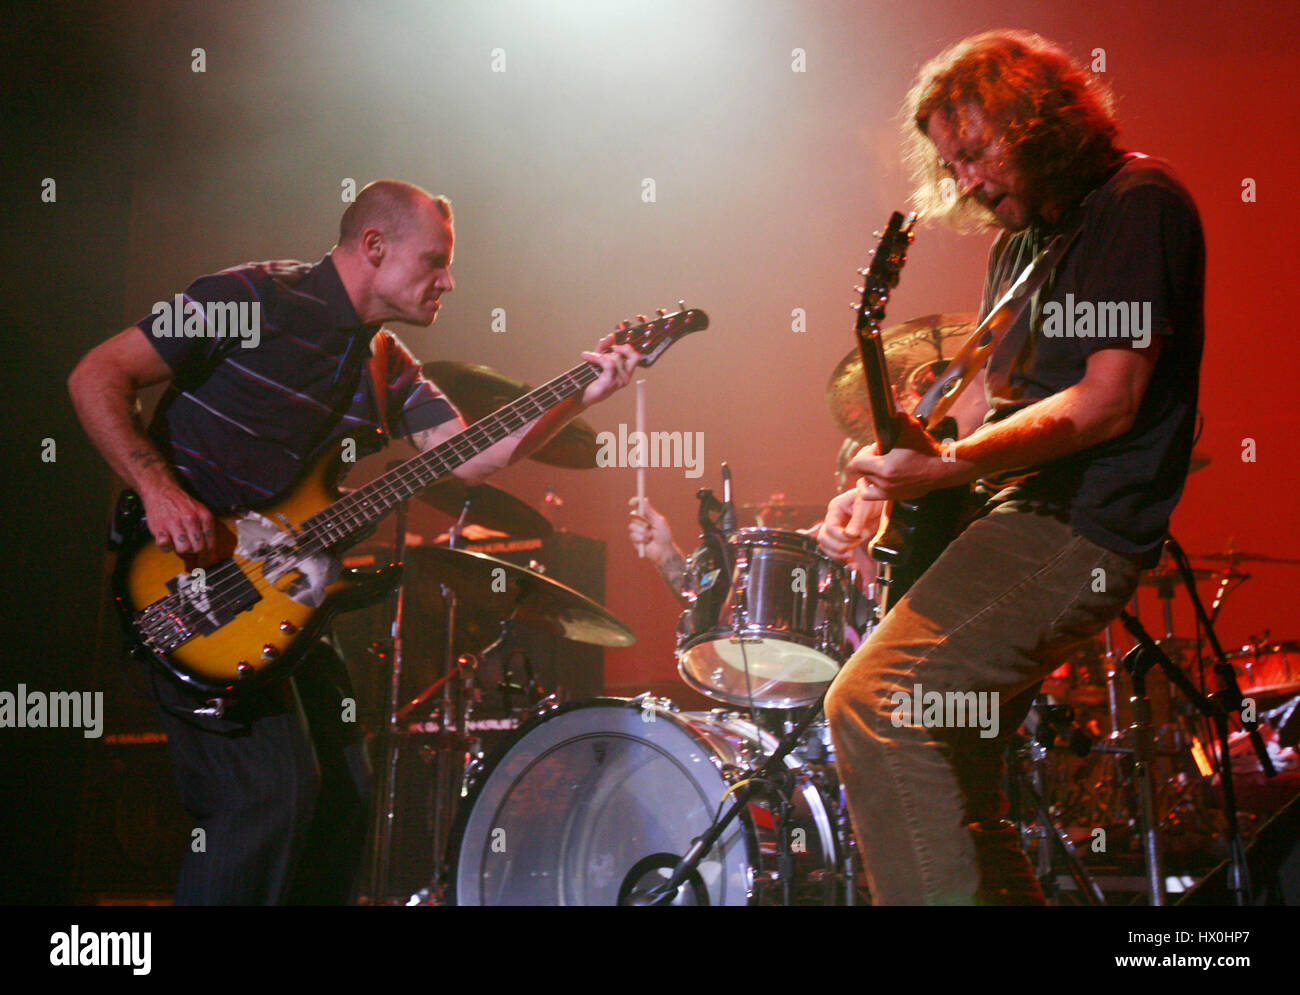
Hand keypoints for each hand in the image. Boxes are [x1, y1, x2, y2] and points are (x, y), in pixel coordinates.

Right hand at [140, 482, 216, 560]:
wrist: (162, 490)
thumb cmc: (183, 505)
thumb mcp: (201, 512)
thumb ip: (208, 532)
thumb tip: (213, 556)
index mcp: (204, 516)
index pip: (211, 543)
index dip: (208, 556)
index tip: (205, 562)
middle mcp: (191, 519)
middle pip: (198, 548)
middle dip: (195, 551)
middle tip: (190, 546)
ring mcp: (174, 523)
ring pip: (184, 549)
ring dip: (181, 549)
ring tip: (178, 540)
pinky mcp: (159, 528)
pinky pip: (165, 547)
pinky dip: (166, 546)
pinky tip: (167, 538)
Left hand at [580, 333, 638, 406]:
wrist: (582, 394)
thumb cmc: (592, 378)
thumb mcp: (599, 358)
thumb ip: (605, 346)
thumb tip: (611, 336)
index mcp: (626, 372)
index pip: (636, 356)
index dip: (626, 348)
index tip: (614, 346)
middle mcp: (626, 377)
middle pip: (631, 355)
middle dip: (616, 349)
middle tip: (604, 352)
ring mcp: (619, 381)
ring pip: (617, 358)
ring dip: (601, 354)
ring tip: (590, 356)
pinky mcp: (610, 383)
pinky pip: (608, 363)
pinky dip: (596, 357)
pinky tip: (586, 356)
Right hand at [627, 496, 676, 565]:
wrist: (663, 550)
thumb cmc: (664, 536)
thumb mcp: (658, 522)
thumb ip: (650, 512)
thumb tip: (645, 499)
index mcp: (647, 516)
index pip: (638, 507)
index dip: (635, 502)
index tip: (633, 502)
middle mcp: (640, 522)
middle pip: (632, 515)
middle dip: (640, 521)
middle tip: (648, 525)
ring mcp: (636, 531)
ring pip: (632, 526)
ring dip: (643, 532)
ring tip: (650, 537)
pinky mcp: (634, 540)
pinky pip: (633, 536)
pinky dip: (641, 539)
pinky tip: (647, 542)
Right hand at [817, 487, 882, 560]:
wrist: (881, 502)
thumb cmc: (872, 498)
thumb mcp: (865, 505)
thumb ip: (857, 520)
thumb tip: (850, 534)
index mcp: (835, 509)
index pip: (829, 527)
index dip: (840, 536)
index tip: (855, 536)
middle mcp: (834, 520)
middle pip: (823, 538)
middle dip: (838, 546)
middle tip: (851, 547)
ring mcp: (839, 530)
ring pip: (827, 547)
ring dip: (838, 554)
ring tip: (850, 555)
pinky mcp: (846, 538)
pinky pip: (837, 551)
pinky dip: (842, 559)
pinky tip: (851, 562)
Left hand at [848, 413, 967, 501]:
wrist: (946, 466)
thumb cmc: (926, 445)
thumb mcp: (910, 425)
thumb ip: (896, 408)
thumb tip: (890, 388)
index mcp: (884, 468)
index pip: (856, 463)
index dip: (865, 453)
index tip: (877, 448)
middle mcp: (885, 483)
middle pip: (861, 473)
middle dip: (869, 463)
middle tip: (882, 456)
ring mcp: (891, 494)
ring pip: (866, 487)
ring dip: (869, 477)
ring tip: (881, 468)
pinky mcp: (898, 498)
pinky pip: (876, 496)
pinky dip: (876, 488)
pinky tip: (885, 478)